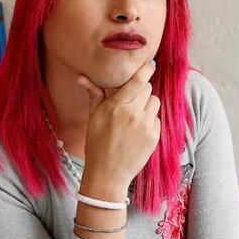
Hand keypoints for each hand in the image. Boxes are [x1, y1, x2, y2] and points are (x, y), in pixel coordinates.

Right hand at [77, 59, 160, 194]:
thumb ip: (94, 94)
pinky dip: (149, 121)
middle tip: (130, 101)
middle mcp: (133, 114)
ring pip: (154, 102)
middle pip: (147, 88)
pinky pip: (156, 119)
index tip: (150, 64)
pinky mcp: (154, 136)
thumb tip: (82, 77)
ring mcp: (146, 126)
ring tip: (134, 117)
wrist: (108, 174)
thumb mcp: (93, 118)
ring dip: (146, 105)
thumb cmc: (97, 145)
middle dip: (140, 91)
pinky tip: (137, 131)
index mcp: (116, 106)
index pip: (138, 80)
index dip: (146, 69)